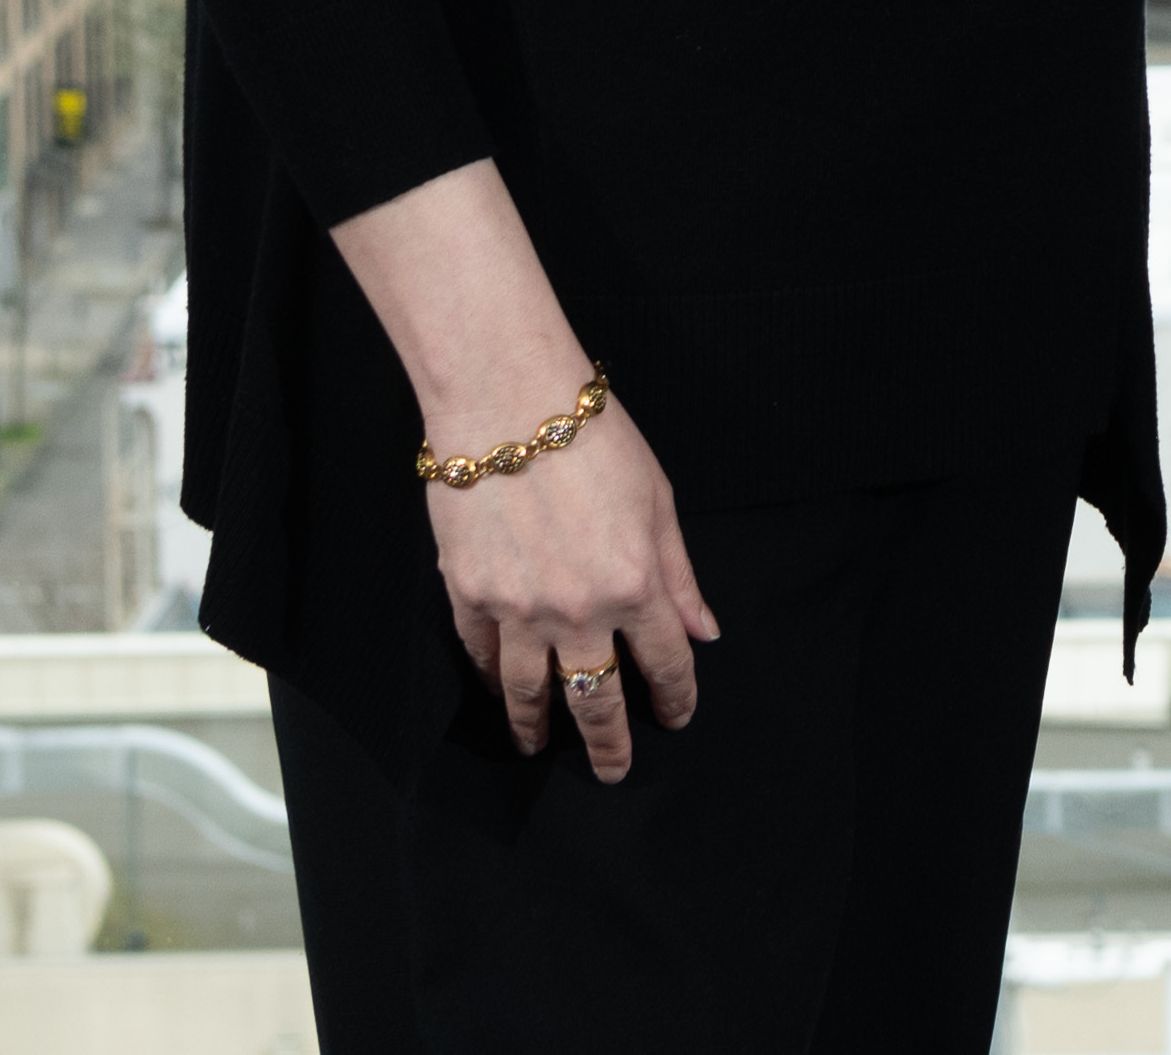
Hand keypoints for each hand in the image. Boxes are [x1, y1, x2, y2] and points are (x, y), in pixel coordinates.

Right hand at [428, 396, 721, 774]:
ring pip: (528, 693)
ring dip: (537, 727)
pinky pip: (481, 655)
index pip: (665, 663)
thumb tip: (702, 631)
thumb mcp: (658, 500)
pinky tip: (499, 690)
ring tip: (539, 748)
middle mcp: (577, 610)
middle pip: (596, 700)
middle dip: (608, 743)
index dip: (675, 697)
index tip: (677, 716)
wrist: (507, 400)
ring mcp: (517, 608)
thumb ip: (679, 574)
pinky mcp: (468, 594)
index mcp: (636, 585)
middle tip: (612, 769)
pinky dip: (491, 678)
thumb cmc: (591, 437)